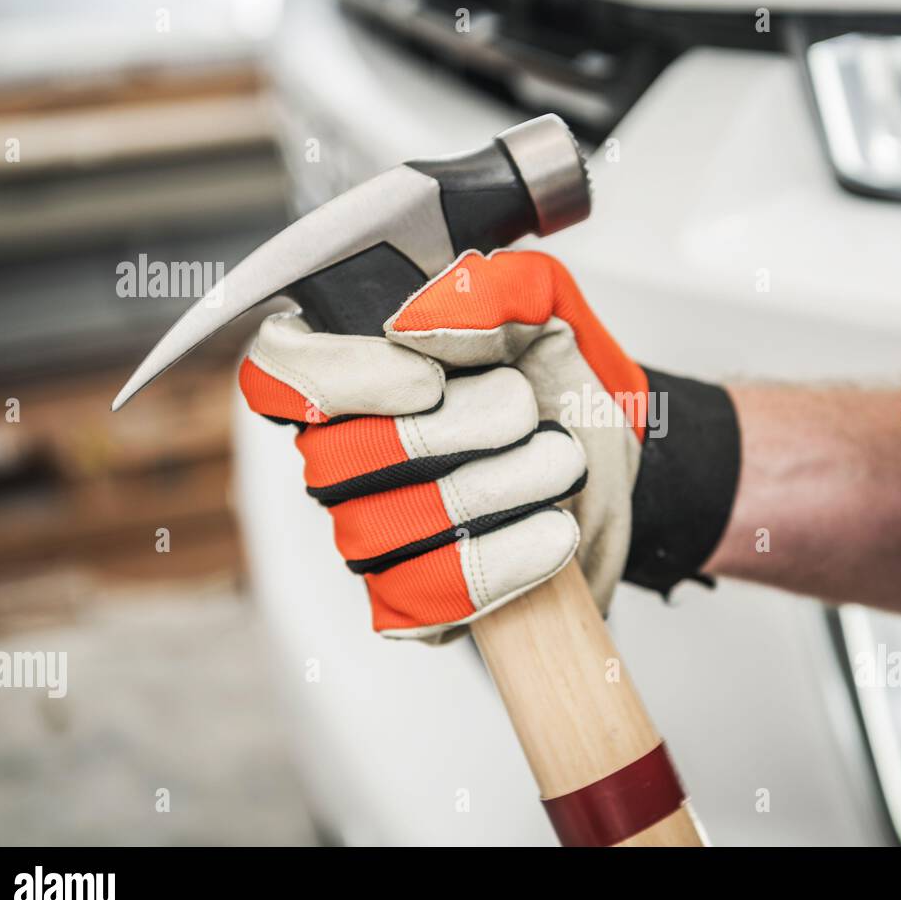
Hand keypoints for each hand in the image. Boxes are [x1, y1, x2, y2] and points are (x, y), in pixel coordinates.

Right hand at [239, 250, 739, 640]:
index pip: (279, 375)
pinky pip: (426, 597)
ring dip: (495, 491)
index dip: (339, 379)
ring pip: (385, 530)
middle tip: (526, 415)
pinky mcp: (413, 605)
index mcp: (358, 374)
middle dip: (452, 434)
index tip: (427, 380)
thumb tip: (411, 326)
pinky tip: (552, 530)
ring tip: (559, 463)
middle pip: (337, 459)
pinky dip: (503, 561)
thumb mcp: (547, 310)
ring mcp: (372, 537)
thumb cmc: (563, 386)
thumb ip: (489, 294)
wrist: (621, 471)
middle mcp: (344, 459)